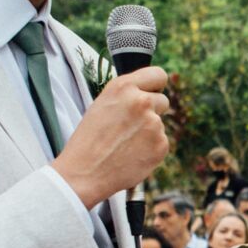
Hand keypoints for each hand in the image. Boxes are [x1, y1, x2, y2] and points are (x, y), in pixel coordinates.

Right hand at [52, 67, 170, 208]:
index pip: (158, 75)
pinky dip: (150, 149)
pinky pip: (161, 143)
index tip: (153, 93)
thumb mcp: (103, 105)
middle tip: (132, 126)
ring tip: (124, 145)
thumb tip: (149, 94)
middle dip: (153, 111)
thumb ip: (128, 96)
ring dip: (148, 133)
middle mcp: (142, 101)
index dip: (155, 86)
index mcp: (123, 87)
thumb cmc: (89, 139)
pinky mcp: (161, 145)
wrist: (83, 172)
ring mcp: (154, 124)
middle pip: (163, 101)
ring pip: (159, 125)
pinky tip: (131, 155)